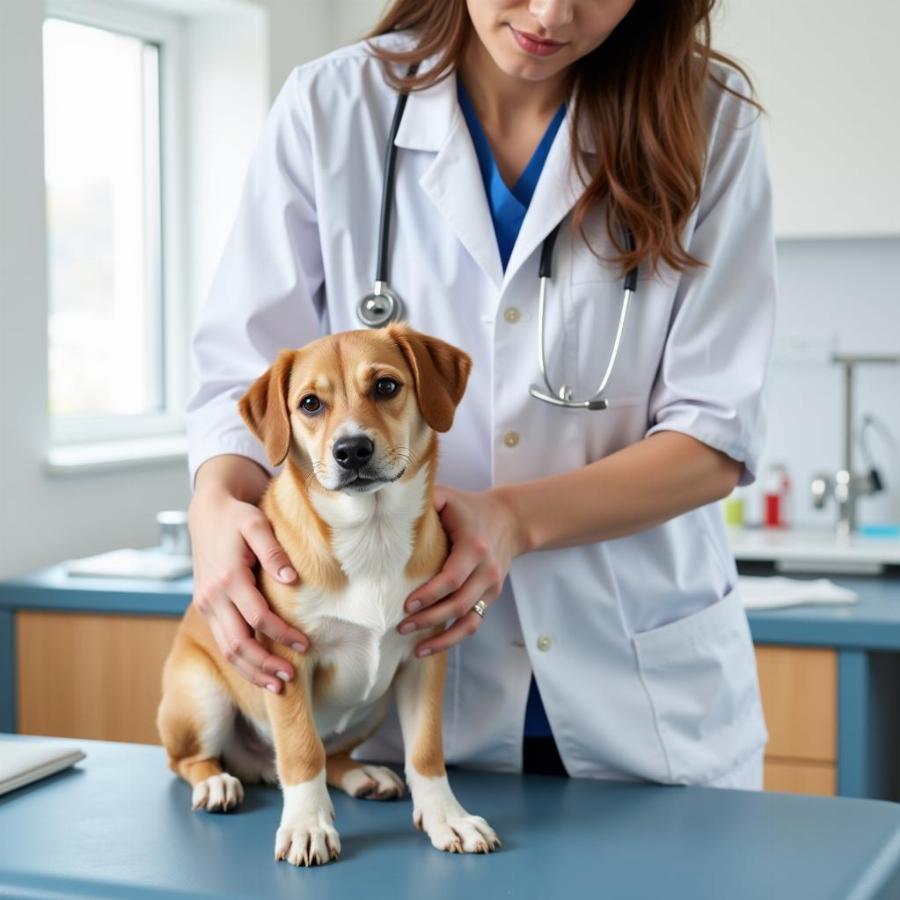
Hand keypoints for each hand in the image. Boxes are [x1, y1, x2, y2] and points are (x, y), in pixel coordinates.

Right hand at [188, 486, 308, 693]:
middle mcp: (212, 596)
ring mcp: (205, 604)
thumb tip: (291, 578)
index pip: (257, 617)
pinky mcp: (205, 607)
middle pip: (238, 644)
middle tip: (291, 679)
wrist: (207, 512)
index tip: (306, 644)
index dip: (283, 634)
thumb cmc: (238, 517)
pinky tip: (260, 669)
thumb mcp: (257, 524)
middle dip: (264, 665)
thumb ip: (273, 552)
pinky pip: (222, 642)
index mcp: (228, 577)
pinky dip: (241, 661)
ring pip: (227, 649)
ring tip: (277, 685)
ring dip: (252, 670)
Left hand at [396, 483, 526, 656]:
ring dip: (442, 637)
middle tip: (401, 627)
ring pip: (468, 620)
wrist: (510, 520)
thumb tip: (392, 501)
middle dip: (429, 619)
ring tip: (415, 648)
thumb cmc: (470, 508)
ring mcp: (491, 587)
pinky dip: (454, 638)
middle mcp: (487, 570)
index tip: (406, 604)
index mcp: (474, 547)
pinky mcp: (490, 597)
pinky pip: (474, 623)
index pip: (452, 578)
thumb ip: (425, 500)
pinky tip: (431, 647)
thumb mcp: (449, 497)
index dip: (429, 594)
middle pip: (458, 603)